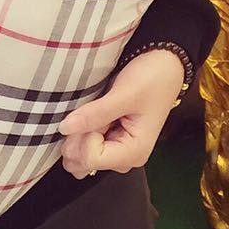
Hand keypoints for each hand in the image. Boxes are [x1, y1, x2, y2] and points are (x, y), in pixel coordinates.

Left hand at [58, 49, 185, 177]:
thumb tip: (64, 128)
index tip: (93, 112)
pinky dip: (80, 133)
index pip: (91, 159)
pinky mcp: (111, 141)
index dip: (83, 136)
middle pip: (84, 162)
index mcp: (134, 152)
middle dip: (77, 138)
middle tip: (89, 110)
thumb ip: (95, 113)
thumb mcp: (124, 94)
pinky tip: (89, 116)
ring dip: (78, 135)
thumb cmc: (151, 79)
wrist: (164, 66)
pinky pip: (85, 147)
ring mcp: (117, 151)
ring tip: (91, 111)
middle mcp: (125, 159)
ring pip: (81, 157)